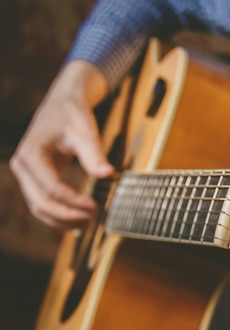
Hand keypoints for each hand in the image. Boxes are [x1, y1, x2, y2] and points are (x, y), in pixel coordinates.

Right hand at [10, 61, 113, 228]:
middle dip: (67, 216)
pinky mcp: (34, 179)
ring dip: (62, 220)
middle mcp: (22, 166)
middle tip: (93, 219)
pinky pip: (43, 203)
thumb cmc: (73, 115)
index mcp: (31, 153)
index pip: (50, 187)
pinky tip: (79, 219)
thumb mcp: (85, 132)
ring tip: (89, 224)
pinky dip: (59, 215)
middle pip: (40, 203)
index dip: (72, 201)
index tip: (95, 206)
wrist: (62, 105)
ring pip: (39, 208)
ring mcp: (25, 175)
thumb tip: (107, 174)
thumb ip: (94, 154)